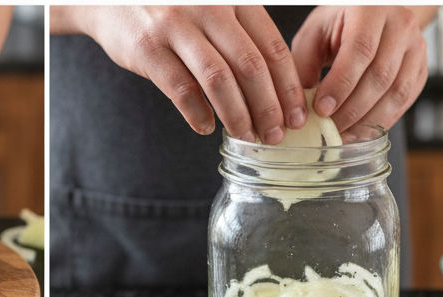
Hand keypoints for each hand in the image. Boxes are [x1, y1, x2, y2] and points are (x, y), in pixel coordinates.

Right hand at [51, 5, 307, 142]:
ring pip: (219, 80)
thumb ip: (237, 33)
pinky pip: (181, 89)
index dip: (287, 86)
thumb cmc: (168, 6)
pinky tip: (206, 128)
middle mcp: (209, 7)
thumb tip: (271, 85)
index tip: (295, 115)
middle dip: (268, 107)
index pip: (271, 46)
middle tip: (275, 136)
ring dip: (237, 115)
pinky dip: (197, 114)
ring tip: (245, 137)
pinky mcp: (148, 48)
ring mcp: (176, 26)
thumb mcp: (210, 6)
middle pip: (251, 65)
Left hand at [292, 6, 432, 131]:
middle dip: (351, 110)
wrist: (374, 14)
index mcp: (370, 9)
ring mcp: (416, 46)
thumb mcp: (314, 35)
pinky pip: (405, 100)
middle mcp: (400, 24)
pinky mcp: (420, 68)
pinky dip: (382, 121)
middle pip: (380, 76)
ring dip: (367, 121)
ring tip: (342, 136)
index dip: (341, 85)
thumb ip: (304, 68)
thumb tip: (299, 110)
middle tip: (328, 130)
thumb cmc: (339, 25)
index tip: (321, 110)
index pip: (360, 50)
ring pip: (396, 92)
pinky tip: (360, 132)